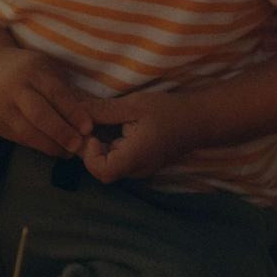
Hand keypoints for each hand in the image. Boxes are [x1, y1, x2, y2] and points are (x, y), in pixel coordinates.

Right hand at [0, 47, 90, 158]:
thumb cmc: (28, 69)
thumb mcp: (46, 68)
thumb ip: (63, 88)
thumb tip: (91, 115)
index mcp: (34, 71)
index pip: (56, 93)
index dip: (73, 112)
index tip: (88, 128)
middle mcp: (16, 89)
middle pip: (40, 114)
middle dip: (61, 132)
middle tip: (78, 145)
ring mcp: (3, 107)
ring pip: (28, 131)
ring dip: (51, 145)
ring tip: (69, 152)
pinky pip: (20, 138)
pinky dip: (39, 146)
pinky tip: (54, 149)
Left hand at [76, 90, 205, 182]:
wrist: (200, 120)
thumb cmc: (169, 111)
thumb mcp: (135, 105)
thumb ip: (104, 110)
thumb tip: (76, 110)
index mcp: (136, 157)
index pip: (102, 171)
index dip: (89, 155)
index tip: (94, 133)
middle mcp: (137, 170)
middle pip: (103, 171)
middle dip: (91, 150)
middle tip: (90, 126)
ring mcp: (141, 170)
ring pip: (110, 166)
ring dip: (100, 148)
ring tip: (102, 124)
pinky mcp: (143, 164)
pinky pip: (120, 161)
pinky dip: (111, 148)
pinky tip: (114, 128)